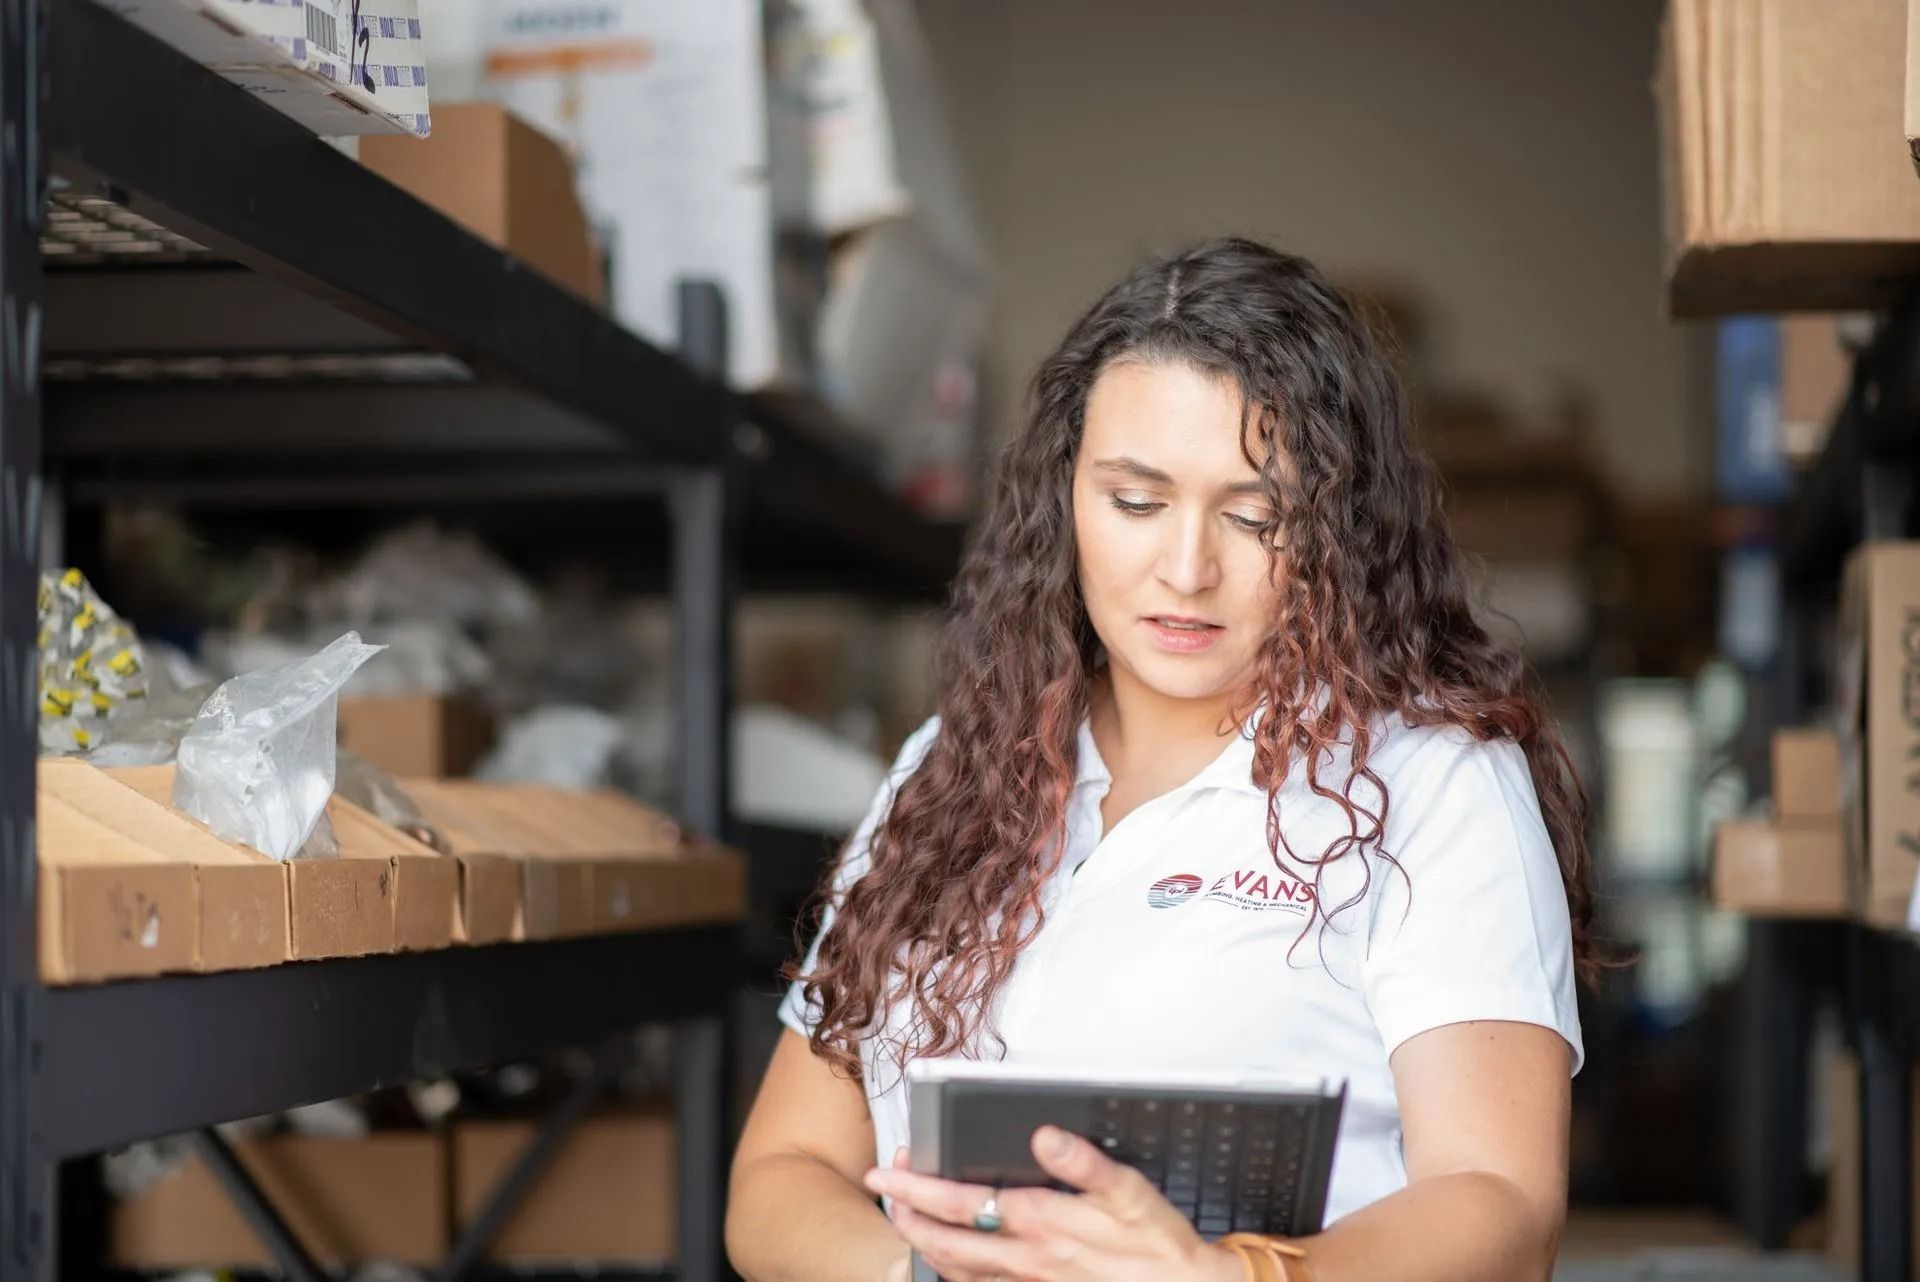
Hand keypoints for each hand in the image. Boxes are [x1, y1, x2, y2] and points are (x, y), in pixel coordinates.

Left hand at [864, 1125, 1242, 1281]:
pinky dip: (956, 1272)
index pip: (961, 1203)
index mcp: (1043, 1223)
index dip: (918, 1187)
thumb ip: (1085, 1162)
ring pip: (958, 1270)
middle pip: (946, 1241)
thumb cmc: (1157, 1241)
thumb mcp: (1132, 1190)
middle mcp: (1027, 1258)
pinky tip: (952, 1258)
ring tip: (906, 1219)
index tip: (890, 1169)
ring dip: (925, 1244)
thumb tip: (1044, 1135)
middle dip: (908, 1215)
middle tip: (885, 1192)